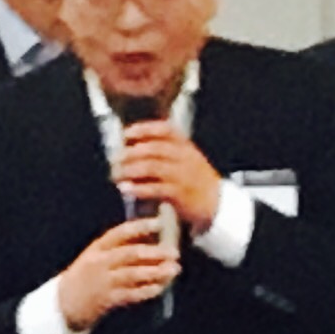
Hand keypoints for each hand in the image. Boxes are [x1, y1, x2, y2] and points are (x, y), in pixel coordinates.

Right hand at [54, 217, 182, 329]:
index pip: (120, 232)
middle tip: (174, 252)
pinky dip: (147, 291)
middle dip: (154, 252)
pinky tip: (160, 287)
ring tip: (173, 270)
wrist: (64, 303)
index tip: (159, 223)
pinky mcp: (107, 300)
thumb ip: (121, 247)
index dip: (140, 226)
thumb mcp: (98, 255)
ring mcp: (103, 282)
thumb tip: (152, 236)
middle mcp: (100, 262)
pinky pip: (131, 294)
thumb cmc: (87, 275)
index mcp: (98, 247)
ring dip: (156, 272)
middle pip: (130, 254)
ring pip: (133, 275)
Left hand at [110, 125, 225, 232]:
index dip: (144, 129)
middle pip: (154, 149)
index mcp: (186, 147)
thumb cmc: (195, 180)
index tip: (127, 133)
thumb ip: (166, 150)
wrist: (218, 204)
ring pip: (152, 167)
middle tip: (116, 159)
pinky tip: (126, 189)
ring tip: (117, 175)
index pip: (165, 130)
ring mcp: (183, 176)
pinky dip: (138, 188)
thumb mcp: (187, 158)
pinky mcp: (180, 195)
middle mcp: (185, 158)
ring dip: (131, 170)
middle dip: (131, 153)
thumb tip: (133, 145)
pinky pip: (156, 189)